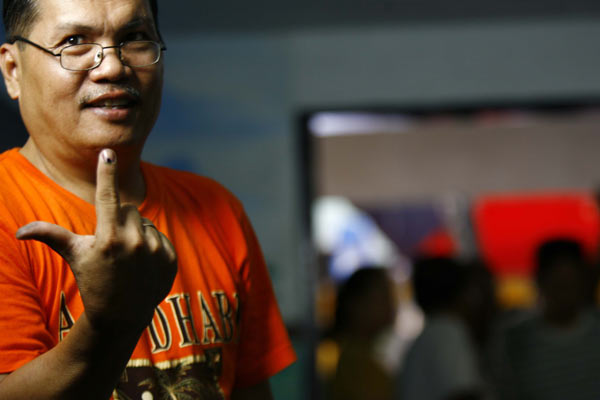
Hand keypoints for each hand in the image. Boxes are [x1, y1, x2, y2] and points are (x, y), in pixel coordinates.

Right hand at [16, 149, 176, 332]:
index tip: (108, 153)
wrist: (121, 316)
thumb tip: (20, 232)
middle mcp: (134, 242)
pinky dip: (152, 245)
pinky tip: (142, 264)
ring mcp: (155, 251)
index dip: (106, 173)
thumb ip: (51, 236)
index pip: (107, 196)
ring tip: (127, 257)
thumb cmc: (93, 281)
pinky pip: (160, 236)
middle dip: (119, 221)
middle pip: (129, 210)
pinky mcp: (170, 258)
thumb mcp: (74, 256)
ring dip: (136, 232)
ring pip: (145, 222)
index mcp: (108, 238)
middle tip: (112, 244)